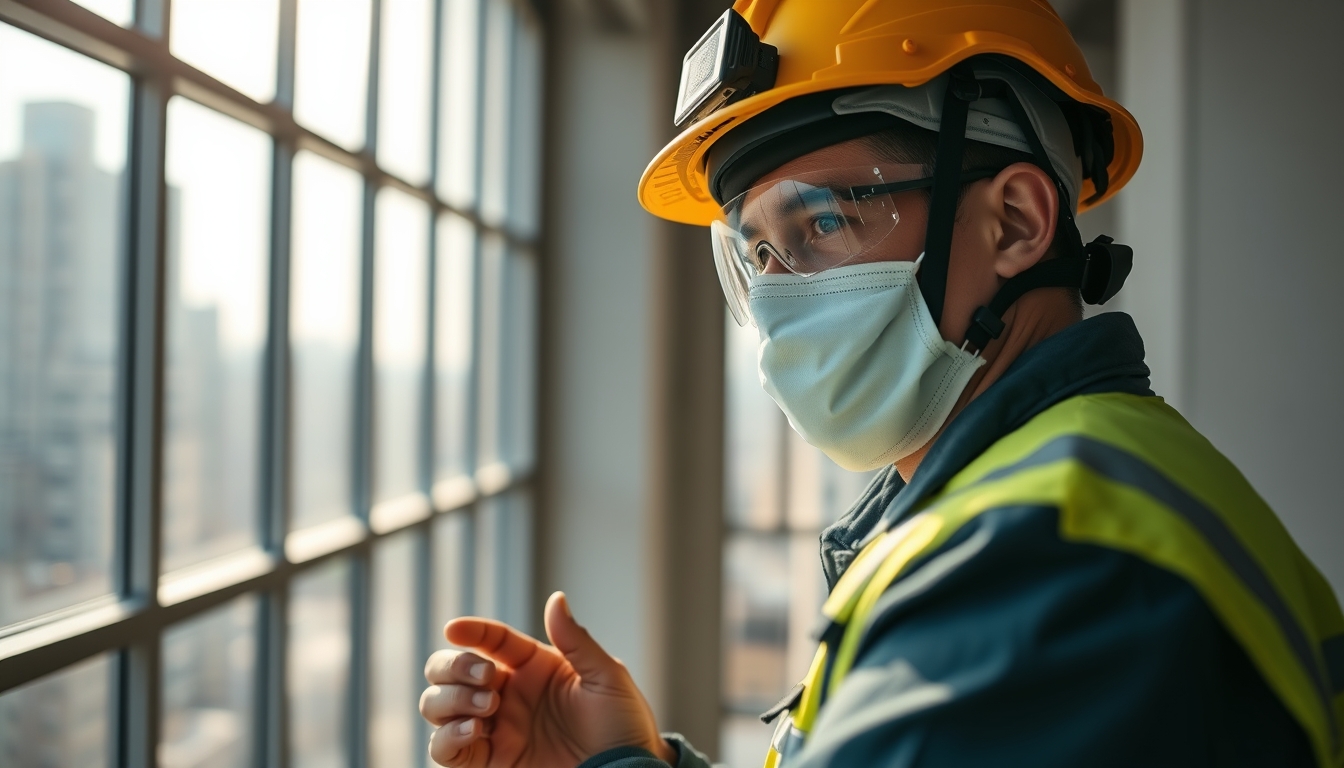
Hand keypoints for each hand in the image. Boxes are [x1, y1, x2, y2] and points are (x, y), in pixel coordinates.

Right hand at [419, 591, 675, 767]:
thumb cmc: (622, 725)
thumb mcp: (606, 678)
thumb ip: (577, 640)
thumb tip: (557, 599)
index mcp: (533, 667)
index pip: (492, 640)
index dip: (471, 631)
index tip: (454, 629)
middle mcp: (506, 694)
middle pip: (451, 670)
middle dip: (454, 666)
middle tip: (486, 678)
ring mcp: (494, 729)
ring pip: (438, 705)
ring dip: (450, 699)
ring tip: (485, 707)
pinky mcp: (488, 762)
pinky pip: (444, 749)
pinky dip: (447, 738)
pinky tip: (473, 730)